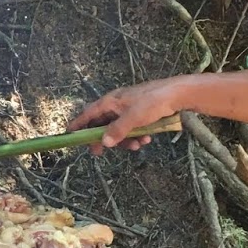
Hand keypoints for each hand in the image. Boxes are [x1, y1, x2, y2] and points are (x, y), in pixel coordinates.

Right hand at [67, 80, 182, 151]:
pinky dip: (136, 135)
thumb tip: (104, 143)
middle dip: (104, 139)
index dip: (78, 124)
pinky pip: (132, 128)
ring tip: (137, 145)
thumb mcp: (133, 118)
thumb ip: (117, 130)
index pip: (88, 114)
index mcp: (111, 101)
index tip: (69, 135)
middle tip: (100, 153)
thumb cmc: (153, 101)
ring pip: (118, 129)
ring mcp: (129, 109)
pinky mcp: (141, 114)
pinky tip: (147, 138)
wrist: (178, 94)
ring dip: (125, 140)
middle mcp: (117, 105)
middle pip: (102, 124)